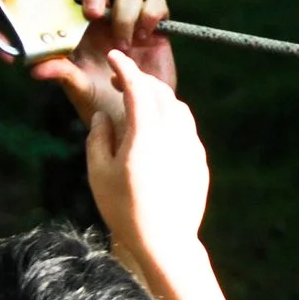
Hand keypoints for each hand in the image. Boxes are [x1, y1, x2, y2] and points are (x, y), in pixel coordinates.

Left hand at [31, 0, 176, 123]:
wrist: (141, 119)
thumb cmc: (104, 105)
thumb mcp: (79, 90)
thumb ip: (62, 74)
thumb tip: (36, 68)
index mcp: (76, 29)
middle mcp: (101, 20)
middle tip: (93, 15)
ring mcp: (129, 21)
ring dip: (125, 11)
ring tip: (124, 44)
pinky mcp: (155, 28)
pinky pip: (156, 3)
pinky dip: (151, 12)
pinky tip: (145, 35)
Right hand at [89, 50, 208, 249]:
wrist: (166, 242)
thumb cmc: (126, 209)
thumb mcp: (98, 173)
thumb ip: (98, 137)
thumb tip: (103, 116)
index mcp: (146, 132)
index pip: (138, 86)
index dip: (124, 67)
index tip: (114, 57)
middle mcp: (174, 133)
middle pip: (161, 92)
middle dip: (141, 80)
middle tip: (122, 83)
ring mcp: (192, 147)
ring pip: (178, 108)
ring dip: (158, 99)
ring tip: (139, 106)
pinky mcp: (200, 161)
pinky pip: (186, 129)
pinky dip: (171, 120)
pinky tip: (157, 133)